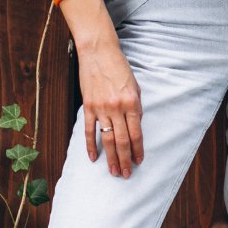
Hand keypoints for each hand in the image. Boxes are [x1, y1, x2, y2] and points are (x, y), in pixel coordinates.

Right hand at [60, 0, 143, 177]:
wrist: (99, 52)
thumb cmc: (119, 68)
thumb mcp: (134, 86)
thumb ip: (135, 107)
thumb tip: (135, 127)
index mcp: (132, 103)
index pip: (136, 133)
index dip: (138, 150)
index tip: (139, 162)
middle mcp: (117, 108)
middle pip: (122, 140)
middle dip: (125, 160)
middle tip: (126, 174)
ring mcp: (101, 108)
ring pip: (107, 139)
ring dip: (111, 158)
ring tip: (113, 172)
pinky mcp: (88, 107)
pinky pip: (89, 130)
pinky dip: (91, 145)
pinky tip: (94, 158)